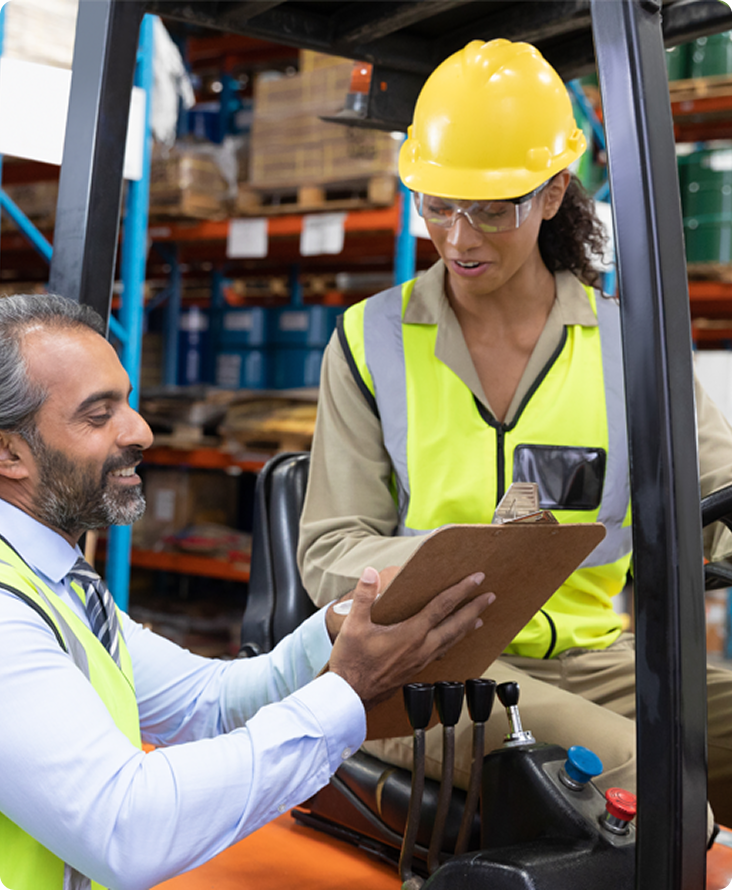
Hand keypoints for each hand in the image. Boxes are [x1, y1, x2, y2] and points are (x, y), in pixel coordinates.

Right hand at [329, 566, 494, 710]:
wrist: (350, 695)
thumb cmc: (352, 662)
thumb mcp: (353, 625)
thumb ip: (364, 597)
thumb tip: (370, 572)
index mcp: (411, 634)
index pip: (442, 607)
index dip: (461, 590)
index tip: (475, 578)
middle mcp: (422, 647)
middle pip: (456, 625)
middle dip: (474, 608)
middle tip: (490, 596)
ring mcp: (421, 660)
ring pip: (452, 641)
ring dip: (467, 627)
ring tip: (480, 619)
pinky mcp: (416, 669)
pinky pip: (442, 652)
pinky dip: (453, 642)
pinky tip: (452, 642)